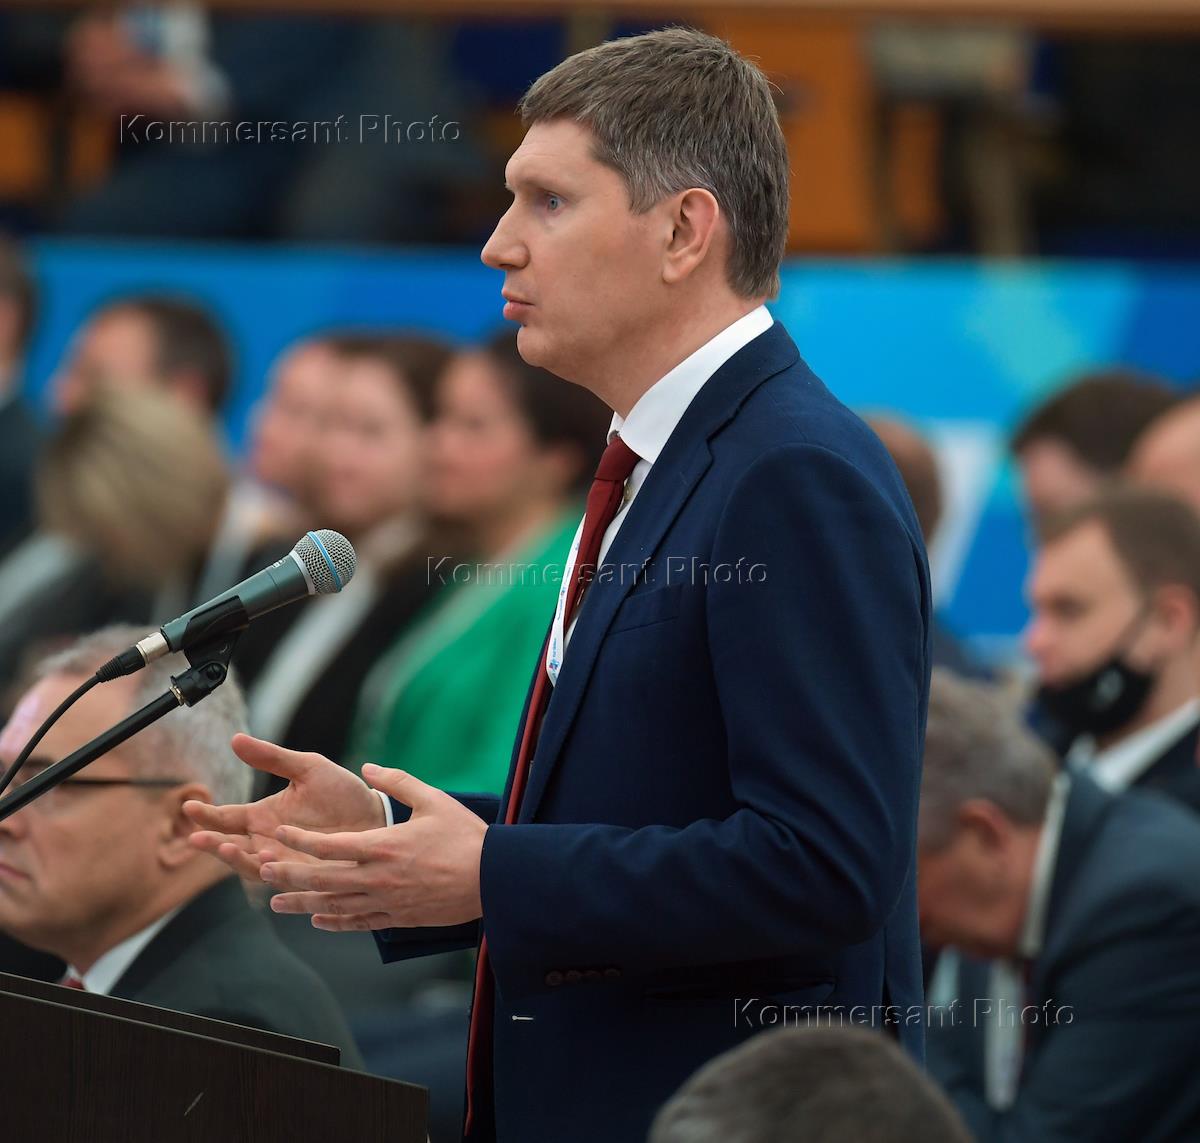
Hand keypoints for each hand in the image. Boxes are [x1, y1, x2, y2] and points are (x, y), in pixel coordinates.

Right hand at [184, 734, 384, 880]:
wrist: (377, 817)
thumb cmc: (342, 793)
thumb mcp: (308, 768)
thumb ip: (273, 758)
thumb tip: (235, 739)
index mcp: (264, 817)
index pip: (227, 818)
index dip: (207, 815)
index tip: (189, 806)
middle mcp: (268, 843)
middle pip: (231, 847)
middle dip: (213, 843)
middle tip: (197, 836)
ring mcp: (285, 862)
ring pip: (252, 866)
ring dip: (236, 859)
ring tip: (226, 847)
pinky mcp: (306, 877)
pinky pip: (284, 878)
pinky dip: (273, 872)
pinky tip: (266, 861)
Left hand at [263, 764, 486, 931]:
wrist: (493, 879)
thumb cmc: (466, 836)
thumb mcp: (433, 799)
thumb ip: (397, 782)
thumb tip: (367, 768)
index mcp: (383, 845)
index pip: (329, 845)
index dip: (299, 840)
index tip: (277, 834)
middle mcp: (378, 877)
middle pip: (322, 880)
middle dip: (288, 875)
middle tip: (261, 871)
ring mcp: (387, 901)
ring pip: (334, 905)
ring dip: (302, 904)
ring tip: (275, 902)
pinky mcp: (398, 918)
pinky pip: (359, 923)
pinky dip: (335, 922)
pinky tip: (319, 919)